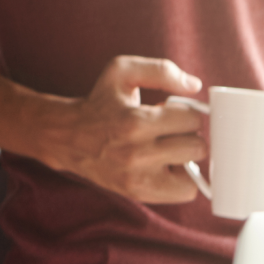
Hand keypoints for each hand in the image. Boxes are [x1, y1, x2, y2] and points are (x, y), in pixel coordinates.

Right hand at [38, 56, 206, 203]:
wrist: (66, 137)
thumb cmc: (99, 103)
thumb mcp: (121, 71)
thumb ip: (160, 70)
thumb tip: (195, 85)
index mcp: (135, 122)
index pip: (193, 119)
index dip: (186, 113)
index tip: (172, 113)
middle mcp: (136, 154)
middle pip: (197, 146)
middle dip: (187, 135)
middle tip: (169, 131)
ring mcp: (138, 178)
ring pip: (194, 172)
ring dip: (185, 159)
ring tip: (167, 149)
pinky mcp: (139, 193)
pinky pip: (185, 192)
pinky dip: (182, 179)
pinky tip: (165, 165)